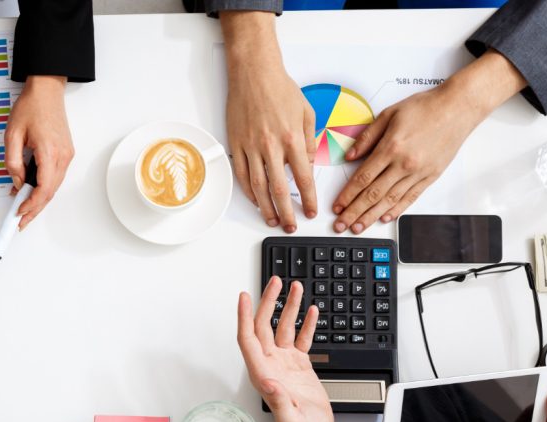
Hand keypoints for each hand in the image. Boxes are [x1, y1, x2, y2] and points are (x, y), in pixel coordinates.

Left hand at [5, 75, 73, 228]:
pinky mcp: (66, 153)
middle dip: (35, 209)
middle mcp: (62, 156)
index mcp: (49, 151)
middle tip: (21, 222)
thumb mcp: (12, 134)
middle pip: (51, 193)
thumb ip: (13, 161)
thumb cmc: (31, 107)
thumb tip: (17, 181)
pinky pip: (55, 177)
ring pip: (54, 187)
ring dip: (40, 200)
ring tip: (24, 209)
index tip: (19, 212)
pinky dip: (44, 187)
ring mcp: (67, 155)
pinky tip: (32, 191)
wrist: (47, 90)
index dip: (31, 204)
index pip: (43, 188)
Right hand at [222, 11, 315, 231]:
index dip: (309, 198)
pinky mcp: (235, 144)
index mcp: (291, 138)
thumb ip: (309, 141)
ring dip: (266, 208)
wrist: (253, 71)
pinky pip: (241, 174)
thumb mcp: (306, 112)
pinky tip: (255, 201)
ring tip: (272, 220)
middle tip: (291, 226)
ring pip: (258, 186)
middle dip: (287, 212)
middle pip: (279, 189)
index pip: (303, 177)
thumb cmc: (280, 88)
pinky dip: (248, 191)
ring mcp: (250, 146)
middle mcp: (270, 145)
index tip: (311, 211)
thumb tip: (307, 165)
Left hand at [237, 276, 333, 421]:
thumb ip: (279, 401)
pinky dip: (305, 323)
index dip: (244, 317)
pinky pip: (300, 338)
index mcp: (263, 374)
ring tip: (295, 288)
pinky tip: (310, 310)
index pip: (248, 339)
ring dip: (288, 307)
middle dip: (268, 302)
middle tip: (274, 282)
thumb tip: (266, 381)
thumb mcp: (291, 419)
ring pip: (283, 328)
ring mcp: (284, 362)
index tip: (243, 296)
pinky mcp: (298, 364)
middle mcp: (270, 364)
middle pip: (264, 326)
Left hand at [332, 49, 526, 233]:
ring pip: (390, 200)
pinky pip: (410, 198)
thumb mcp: (389, 114)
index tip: (337, 206)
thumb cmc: (425, 107)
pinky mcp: (431, 176)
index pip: (363, 178)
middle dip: (354, 212)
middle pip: (373, 194)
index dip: (347, 195)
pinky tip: (384, 217)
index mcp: (391, 147)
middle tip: (341, 225)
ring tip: (358, 227)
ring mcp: (419, 172)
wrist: (458, 108)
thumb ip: (367, 137)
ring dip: (371, 216)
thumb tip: (350, 156)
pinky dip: (396, 210)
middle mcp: (404, 163)